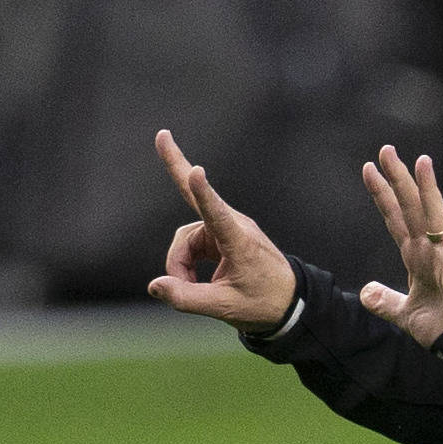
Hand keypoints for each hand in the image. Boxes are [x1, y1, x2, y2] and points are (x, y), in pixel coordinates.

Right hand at [147, 129, 296, 331]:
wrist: (288, 302)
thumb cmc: (262, 304)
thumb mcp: (224, 308)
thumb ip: (187, 298)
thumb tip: (154, 285)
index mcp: (239, 241)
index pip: (217, 214)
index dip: (204, 193)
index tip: (198, 170)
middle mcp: (233, 226)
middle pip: (195, 199)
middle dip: (176, 167)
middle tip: (162, 135)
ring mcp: (227, 227)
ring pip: (185, 239)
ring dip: (179, 264)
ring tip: (189, 288)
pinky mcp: (221, 234)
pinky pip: (191, 244)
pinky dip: (185, 264)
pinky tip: (193, 280)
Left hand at [360, 145, 442, 347]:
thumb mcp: (405, 313)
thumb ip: (386, 301)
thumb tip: (365, 293)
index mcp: (416, 256)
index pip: (395, 218)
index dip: (382, 194)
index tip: (368, 169)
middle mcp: (430, 250)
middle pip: (411, 208)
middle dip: (398, 179)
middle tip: (385, 150)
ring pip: (434, 218)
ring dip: (427, 189)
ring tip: (422, 161)